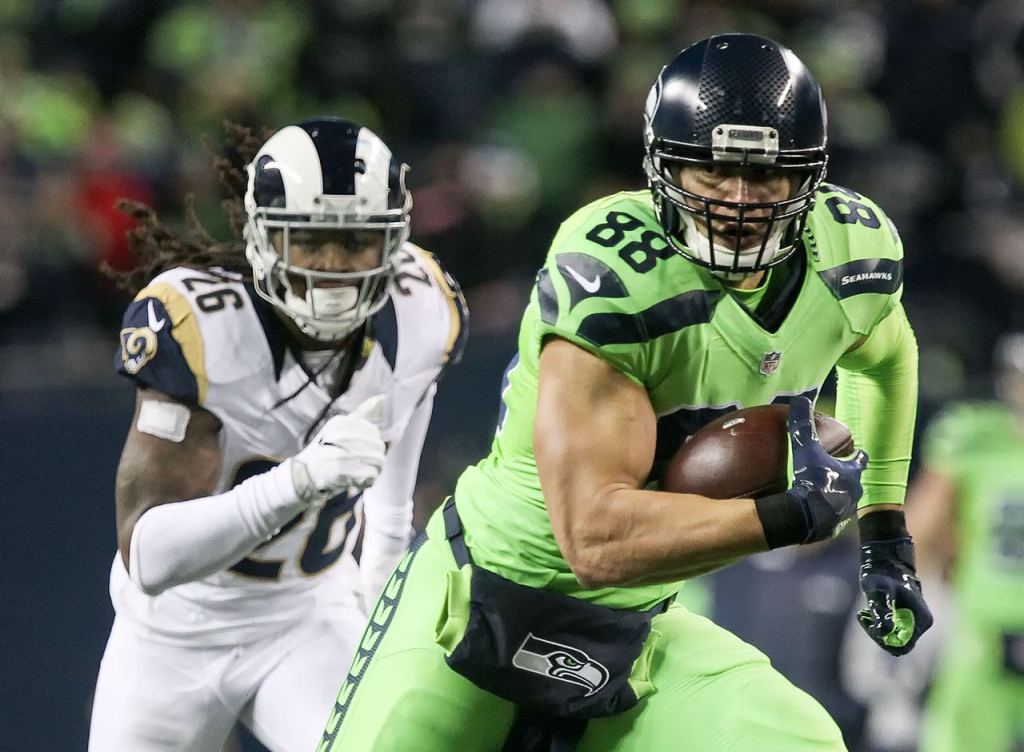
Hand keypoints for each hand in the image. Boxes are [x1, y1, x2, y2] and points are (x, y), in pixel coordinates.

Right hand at [290, 395, 387, 503]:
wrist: (303, 475)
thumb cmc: (324, 450)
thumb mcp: (338, 428)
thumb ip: (361, 414)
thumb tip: (382, 397)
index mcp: (338, 423)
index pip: (373, 431)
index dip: (375, 443)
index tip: (366, 451)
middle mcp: (338, 436)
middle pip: (378, 445)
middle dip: (378, 457)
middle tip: (368, 465)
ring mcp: (338, 455)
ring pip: (377, 460)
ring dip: (376, 469)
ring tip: (367, 473)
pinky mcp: (339, 473)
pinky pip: (369, 474)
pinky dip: (369, 480)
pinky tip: (360, 481)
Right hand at [785, 397, 868, 542]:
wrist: (805, 518)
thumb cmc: (810, 481)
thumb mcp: (805, 449)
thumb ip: (802, 424)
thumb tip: (800, 399)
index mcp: (851, 473)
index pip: (860, 459)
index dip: (857, 454)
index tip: (857, 451)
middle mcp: (854, 493)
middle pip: (853, 481)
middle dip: (846, 476)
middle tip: (833, 471)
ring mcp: (844, 513)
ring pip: (844, 500)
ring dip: (836, 495)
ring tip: (822, 492)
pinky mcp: (832, 528)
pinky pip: (831, 518)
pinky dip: (824, 512)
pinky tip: (813, 511)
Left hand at [858, 532, 932, 655]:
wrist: (886, 561)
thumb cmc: (882, 574)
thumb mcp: (877, 592)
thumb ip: (881, 612)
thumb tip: (883, 634)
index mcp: (921, 619)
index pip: (903, 645)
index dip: (884, 640)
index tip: (870, 624)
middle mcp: (922, 623)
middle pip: (899, 644)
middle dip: (879, 635)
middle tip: (864, 618)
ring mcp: (916, 621)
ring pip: (894, 638)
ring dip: (877, 630)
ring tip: (864, 614)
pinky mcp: (907, 618)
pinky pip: (893, 632)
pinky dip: (879, 626)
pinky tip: (866, 614)